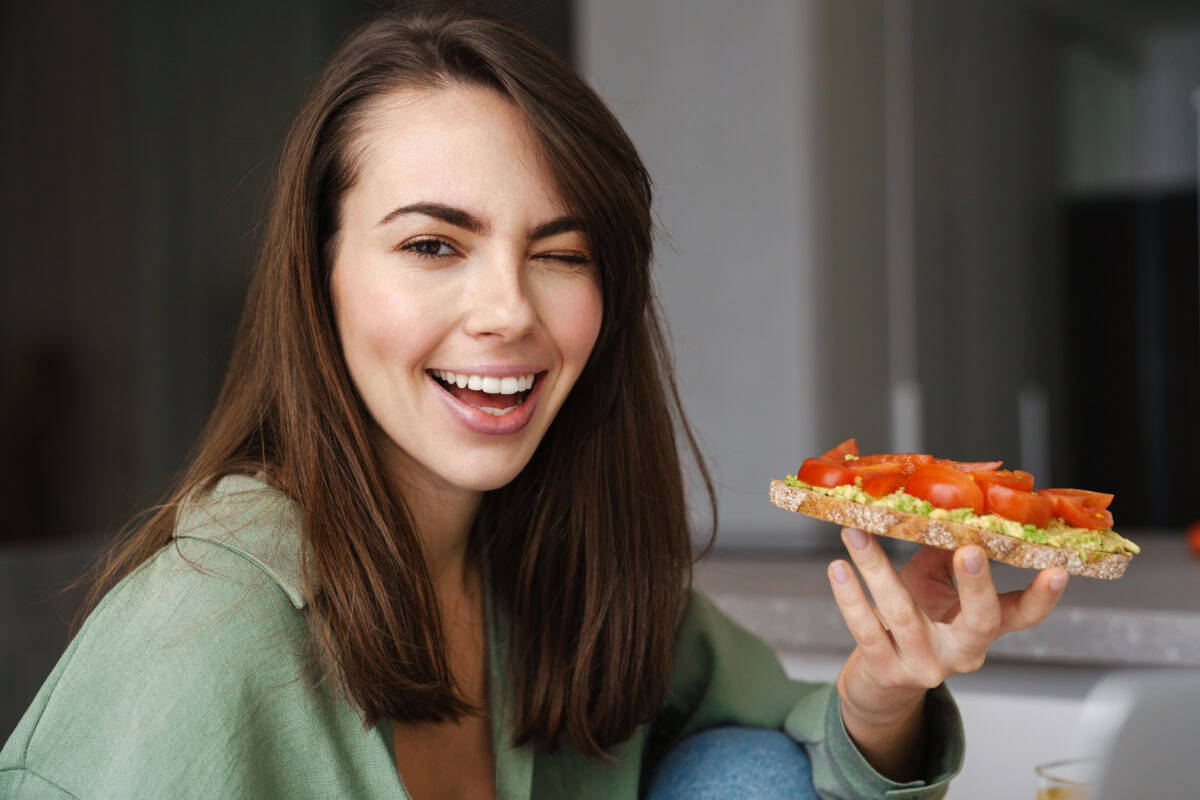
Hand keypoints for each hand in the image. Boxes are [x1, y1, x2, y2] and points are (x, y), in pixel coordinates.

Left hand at [826, 527, 1067, 778]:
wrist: (882, 680)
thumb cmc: (915, 619)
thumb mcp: (935, 587)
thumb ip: (942, 552)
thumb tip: (944, 503)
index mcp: (982, 630)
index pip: (1023, 616)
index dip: (1043, 596)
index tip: (1058, 568)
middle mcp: (961, 652)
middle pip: (981, 622)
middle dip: (978, 585)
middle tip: (971, 549)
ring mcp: (925, 665)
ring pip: (904, 615)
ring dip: (877, 568)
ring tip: (856, 534)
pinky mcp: (887, 671)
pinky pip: (866, 630)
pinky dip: (850, 596)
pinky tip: (839, 568)